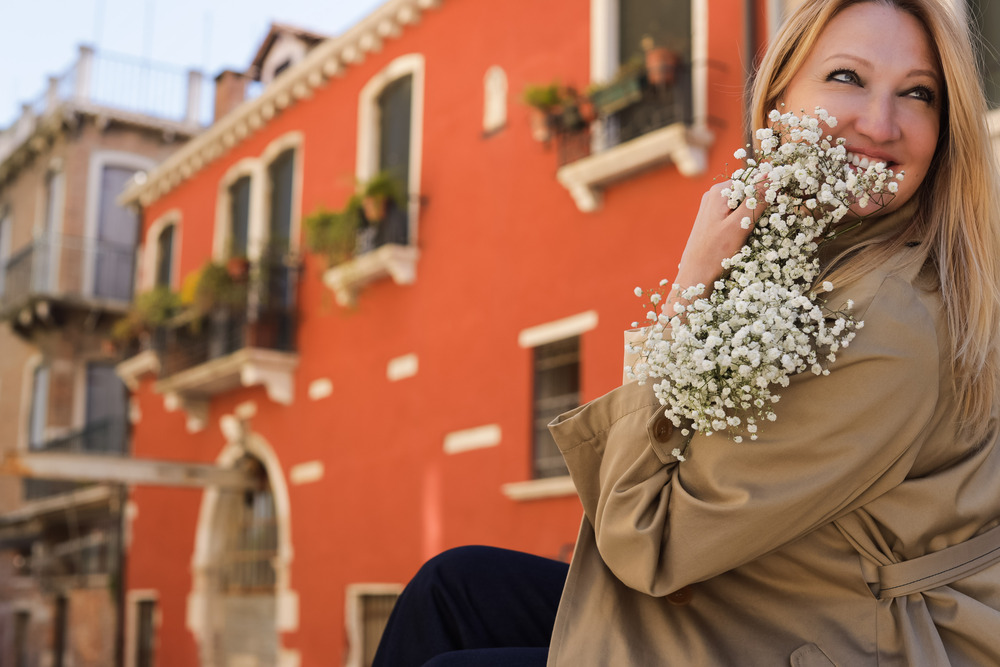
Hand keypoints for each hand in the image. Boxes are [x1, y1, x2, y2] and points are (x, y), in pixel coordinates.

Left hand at [665, 182, 758, 313]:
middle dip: (759, 205)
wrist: (696, 275)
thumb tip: (771, 176)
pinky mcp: (713, 221)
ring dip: (753, 217)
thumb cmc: (716, 252)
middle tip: (764, 225)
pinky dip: (744, 224)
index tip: (776, 207)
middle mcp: (713, 196)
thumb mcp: (740, 225)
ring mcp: (712, 208)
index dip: (766, 191)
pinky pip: (735, 216)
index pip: (751, 180)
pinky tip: (744, 239)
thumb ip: (755, 199)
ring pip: (742, 205)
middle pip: (746, 192)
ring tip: (753, 234)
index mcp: (718, 191)